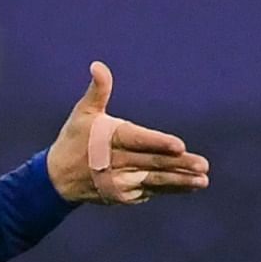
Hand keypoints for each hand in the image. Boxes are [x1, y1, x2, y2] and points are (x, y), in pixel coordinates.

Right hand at [46, 61, 210, 203]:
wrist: (58, 178)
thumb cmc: (75, 139)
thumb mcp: (83, 113)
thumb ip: (98, 91)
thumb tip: (98, 65)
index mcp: (108, 139)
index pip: (137, 140)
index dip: (158, 143)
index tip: (179, 146)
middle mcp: (115, 163)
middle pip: (151, 163)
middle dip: (179, 165)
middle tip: (203, 164)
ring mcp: (119, 182)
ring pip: (154, 181)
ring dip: (180, 182)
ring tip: (202, 181)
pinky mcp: (123, 196)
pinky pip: (149, 191)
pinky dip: (168, 189)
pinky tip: (188, 187)